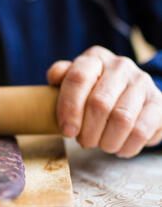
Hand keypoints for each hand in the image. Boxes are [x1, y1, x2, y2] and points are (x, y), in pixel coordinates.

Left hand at [47, 46, 161, 157]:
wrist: (129, 98)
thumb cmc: (91, 92)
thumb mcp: (72, 83)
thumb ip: (60, 76)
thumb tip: (55, 76)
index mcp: (95, 58)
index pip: (78, 78)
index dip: (69, 108)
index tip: (67, 131)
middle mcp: (120, 65)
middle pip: (99, 103)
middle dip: (87, 130)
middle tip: (83, 142)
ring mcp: (142, 82)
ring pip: (122, 119)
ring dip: (106, 141)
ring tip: (101, 145)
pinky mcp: (159, 102)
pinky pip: (141, 130)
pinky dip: (126, 146)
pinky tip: (118, 148)